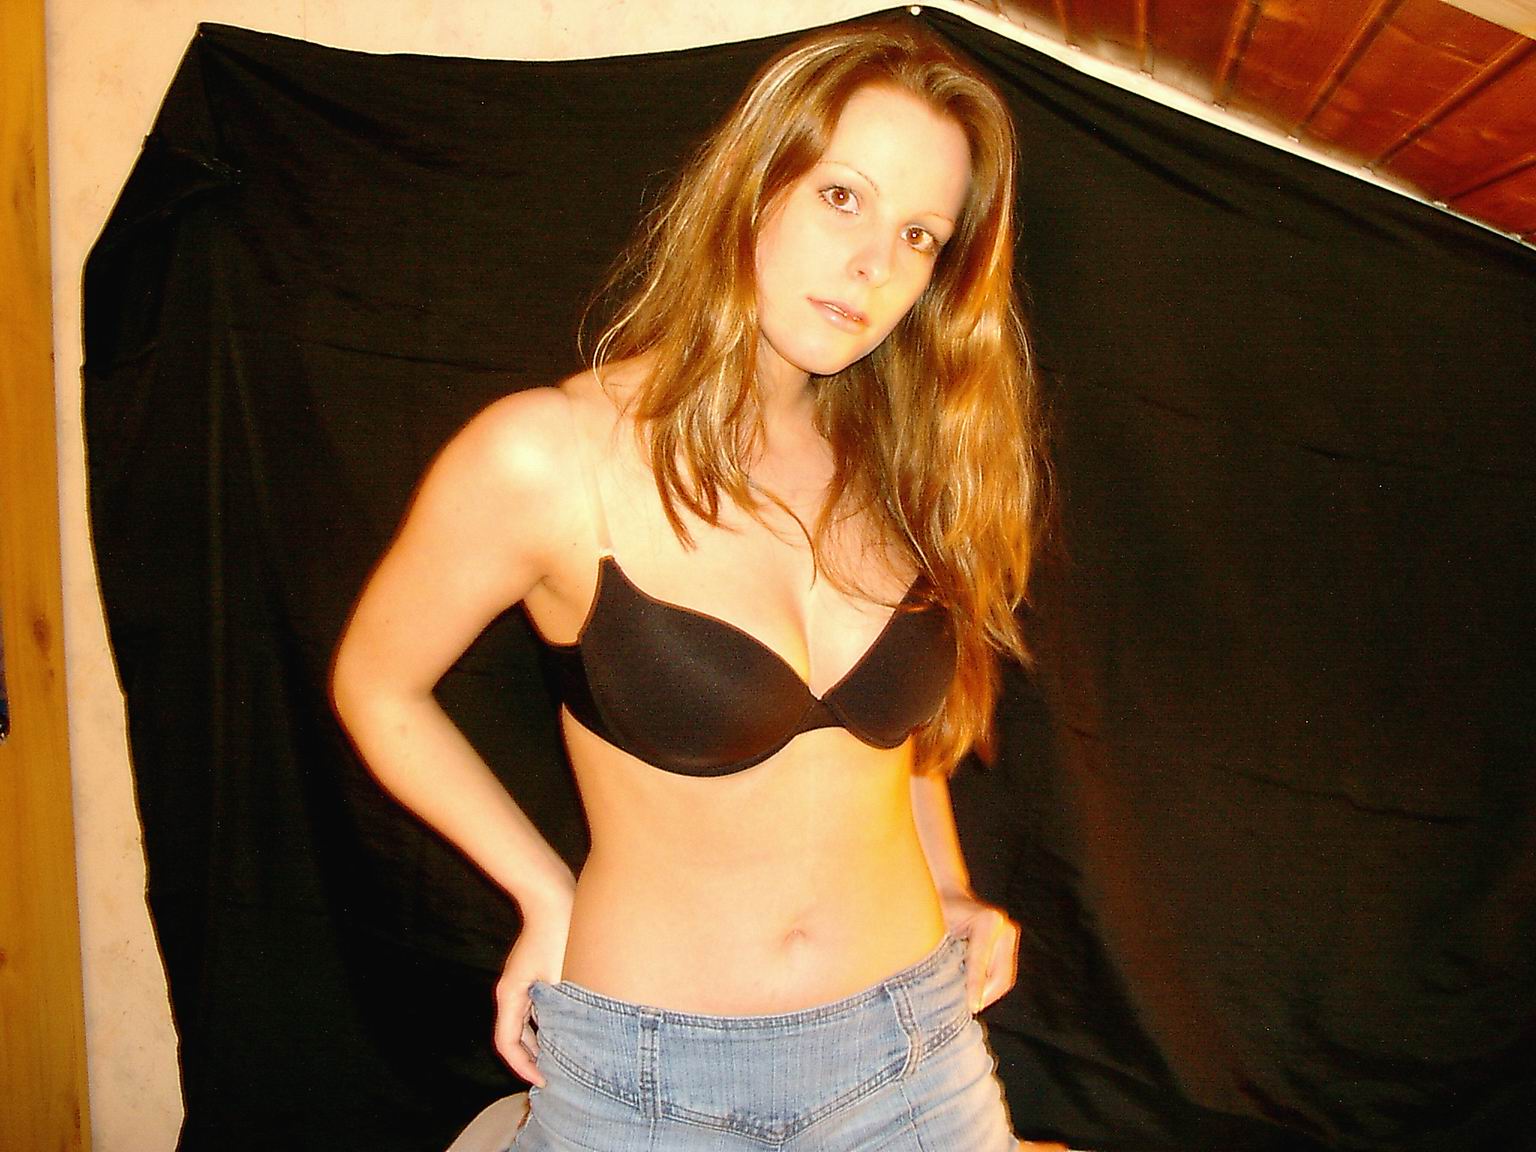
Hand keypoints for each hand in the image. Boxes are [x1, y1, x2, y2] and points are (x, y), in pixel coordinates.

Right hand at [494, 904, 570, 1086]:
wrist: (554, 895)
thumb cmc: (558, 934)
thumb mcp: (561, 978)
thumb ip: (561, 1011)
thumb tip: (569, 1042)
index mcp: (511, 995)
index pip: (507, 1044)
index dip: (523, 1067)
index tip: (544, 1081)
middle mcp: (511, 991)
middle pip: (515, 1036)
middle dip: (533, 1058)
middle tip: (556, 1077)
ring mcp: (522, 981)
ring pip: (527, 1021)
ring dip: (542, 1040)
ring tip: (564, 1058)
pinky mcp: (536, 972)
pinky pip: (536, 1006)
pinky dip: (548, 1021)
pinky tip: (569, 1027)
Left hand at [940, 891, 1019, 1013]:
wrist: (950, 893)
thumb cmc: (938, 908)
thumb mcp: (934, 928)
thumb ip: (938, 952)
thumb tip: (936, 985)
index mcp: (987, 921)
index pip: (980, 962)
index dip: (975, 987)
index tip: (971, 1007)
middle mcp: (1004, 927)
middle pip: (1001, 975)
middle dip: (985, 996)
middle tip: (967, 1010)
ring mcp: (1009, 935)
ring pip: (1004, 978)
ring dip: (988, 994)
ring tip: (969, 1003)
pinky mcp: (1008, 944)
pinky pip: (1003, 973)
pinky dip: (990, 986)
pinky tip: (975, 993)